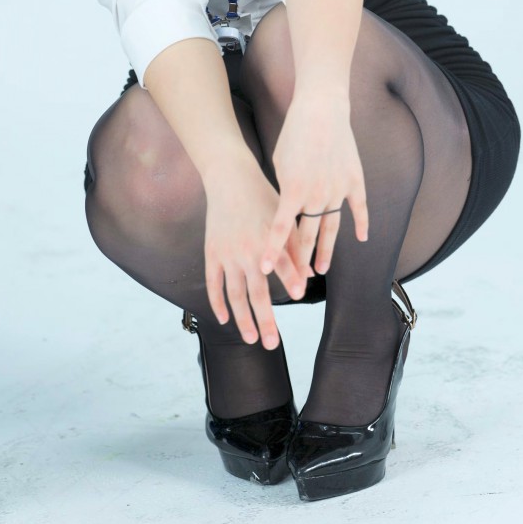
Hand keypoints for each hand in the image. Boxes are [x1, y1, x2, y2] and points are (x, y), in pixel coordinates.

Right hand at [203, 153, 311, 349]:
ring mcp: (227, 254)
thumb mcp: (283, 217)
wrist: (229, 179)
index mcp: (267, 239)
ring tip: (251, 338)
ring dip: (243, 319)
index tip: (300, 294)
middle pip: (257, 292)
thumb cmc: (262, 197)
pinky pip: (214, 283)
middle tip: (273, 344)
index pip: (282, 263)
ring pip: (235, 294)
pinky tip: (224, 319)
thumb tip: (310, 275)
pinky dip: (217, 302)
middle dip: (265, 319)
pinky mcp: (212, 253)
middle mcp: (247, 250)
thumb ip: (295, 246)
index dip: (291, 278)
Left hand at [259, 93, 368, 278]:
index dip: (273, 251)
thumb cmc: (295, 133)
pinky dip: (362, 224)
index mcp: (293, 191)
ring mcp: (338, 189)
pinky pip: (359, 208)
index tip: (266, 271)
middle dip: (301, 261)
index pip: (280, 230)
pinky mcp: (354, 180)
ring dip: (326, 250)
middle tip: (297, 284)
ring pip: (332, 228)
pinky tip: (361, 238)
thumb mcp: (280, 163)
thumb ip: (285, 190)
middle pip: (308, 236)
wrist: (322, 109)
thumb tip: (286, 210)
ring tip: (321, 269)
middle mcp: (317, 195)